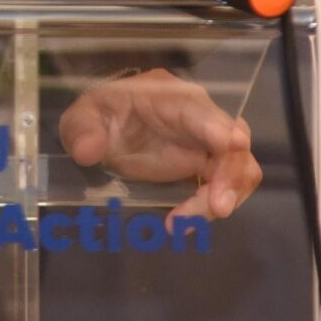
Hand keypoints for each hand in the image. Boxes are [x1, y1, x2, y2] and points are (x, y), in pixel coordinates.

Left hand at [57, 68, 262, 221]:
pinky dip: (209, 207)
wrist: (109, 130)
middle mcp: (198, 116)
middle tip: (216, 207)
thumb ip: (82, 130)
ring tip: (188, 222)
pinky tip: (180, 223)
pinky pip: (225, 187)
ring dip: (225, 196)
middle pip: (233, 142)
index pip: (198, 109)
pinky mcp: (206, 167)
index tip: (230, 144)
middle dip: (231, 174)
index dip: (216, 126)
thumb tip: (88, 151)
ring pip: (238, 168)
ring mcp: (206, 142)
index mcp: (168, 97)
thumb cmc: (102, 116)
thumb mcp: (82, 118)